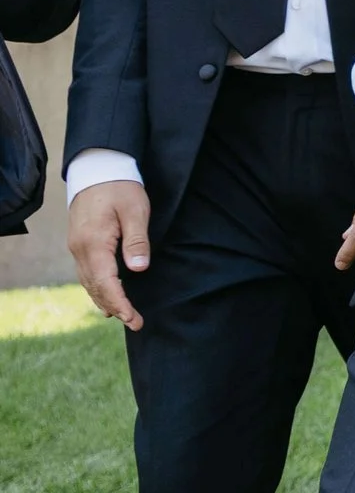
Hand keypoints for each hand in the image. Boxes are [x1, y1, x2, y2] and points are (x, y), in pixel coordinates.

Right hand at [67, 181, 150, 329]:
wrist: (97, 170)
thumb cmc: (121, 188)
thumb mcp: (136, 210)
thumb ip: (137, 240)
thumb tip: (138, 268)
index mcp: (94, 243)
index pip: (106, 283)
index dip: (121, 303)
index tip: (134, 319)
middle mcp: (80, 249)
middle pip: (96, 287)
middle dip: (115, 307)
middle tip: (136, 323)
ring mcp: (77, 247)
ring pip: (89, 282)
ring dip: (105, 301)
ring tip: (124, 317)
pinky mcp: (80, 244)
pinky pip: (87, 273)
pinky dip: (97, 289)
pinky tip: (106, 299)